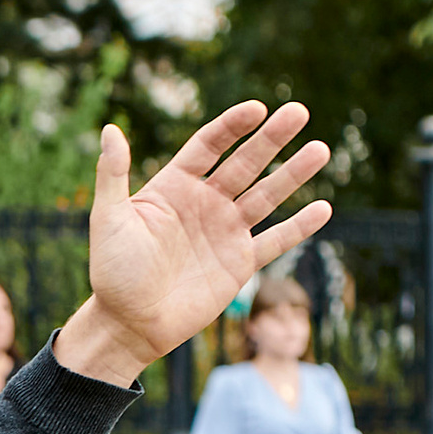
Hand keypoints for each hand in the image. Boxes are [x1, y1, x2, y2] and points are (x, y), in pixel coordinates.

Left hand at [57, 102, 332, 386]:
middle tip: (299, 111)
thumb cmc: (113, 273)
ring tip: (320, 150)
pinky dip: (299, 226)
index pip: (209, 146)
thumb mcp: (109, 220)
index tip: (258, 108)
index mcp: (175, 186)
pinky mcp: (240, 263)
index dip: (232, 126)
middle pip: (246, 163)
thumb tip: (109, 130)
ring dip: (294, 173)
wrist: (130, 325)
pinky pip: (275, 241)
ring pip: (267, 195)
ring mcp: (225, 232)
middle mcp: (205, 203)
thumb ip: (112, 175)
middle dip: (272, 138)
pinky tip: (324, 208)